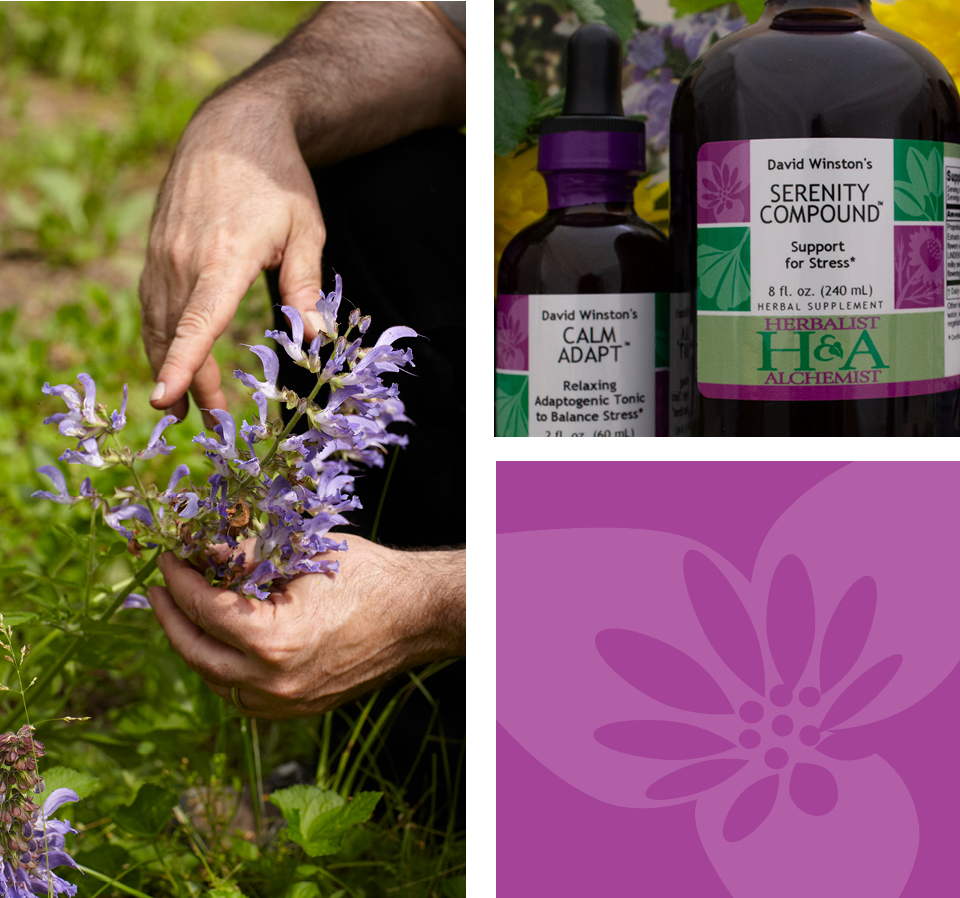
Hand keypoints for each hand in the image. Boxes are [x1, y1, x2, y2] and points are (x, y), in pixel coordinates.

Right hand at [138, 2, 463, 421]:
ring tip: (183, 406)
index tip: (167, 398)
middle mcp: (184, 258)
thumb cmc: (277, 181)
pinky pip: (152, 305)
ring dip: (170, 366)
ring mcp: (164, 254)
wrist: (232, 130)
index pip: (201, 322)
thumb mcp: (306, 230)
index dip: (184, 364)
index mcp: (225, 256)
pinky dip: (161, 337)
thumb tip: (313, 339)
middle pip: (178, 335)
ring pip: (158, 324)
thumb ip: (305, 287)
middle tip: (211, 424)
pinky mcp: (156, 251)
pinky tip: (172, 357)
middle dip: (190, 384)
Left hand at [146, 536, 465, 718]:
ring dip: (194, 646)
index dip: (180, 580)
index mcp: (274, 640)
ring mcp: (287, 702)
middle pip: (197, 652)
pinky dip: (224, 671)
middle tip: (159, 590)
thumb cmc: (369, 576)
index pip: (204, 608)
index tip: (167, 559)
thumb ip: (249, 556)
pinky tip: (221, 646)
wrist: (419, 614)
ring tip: (185, 615)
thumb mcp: (304, 555)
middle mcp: (274, 681)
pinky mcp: (300, 708)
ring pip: (216, 681)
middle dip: (171, 617)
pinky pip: (243, 697)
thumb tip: (203, 548)